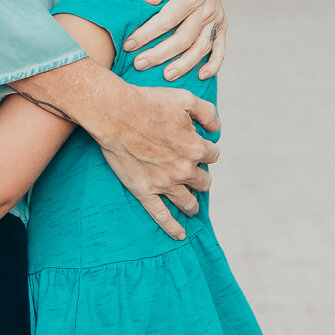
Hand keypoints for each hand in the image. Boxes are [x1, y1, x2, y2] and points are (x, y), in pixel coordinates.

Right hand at [95, 83, 220, 241]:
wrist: (116, 113)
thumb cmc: (149, 102)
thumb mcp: (185, 99)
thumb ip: (208, 113)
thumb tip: (218, 128)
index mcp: (196, 148)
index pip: (213, 155)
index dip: (206, 150)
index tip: (197, 146)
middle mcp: (184, 169)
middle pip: (204, 181)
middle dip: (200, 177)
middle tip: (191, 172)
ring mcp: (165, 184)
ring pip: (188, 202)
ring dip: (192, 203)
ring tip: (191, 205)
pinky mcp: (145, 192)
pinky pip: (162, 216)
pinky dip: (173, 227)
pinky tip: (180, 235)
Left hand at [124, 0, 226, 79]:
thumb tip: (149, 0)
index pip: (166, 21)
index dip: (146, 35)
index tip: (129, 45)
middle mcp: (205, 8)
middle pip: (182, 39)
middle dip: (159, 54)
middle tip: (139, 64)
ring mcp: (215, 16)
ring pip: (200, 47)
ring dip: (184, 64)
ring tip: (166, 75)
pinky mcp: (220, 21)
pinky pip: (220, 46)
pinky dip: (214, 63)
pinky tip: (202, 75)